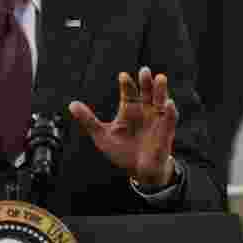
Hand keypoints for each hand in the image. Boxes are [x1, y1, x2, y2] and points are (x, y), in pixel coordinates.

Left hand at [68, 67, 176, 187]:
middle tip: (144, 71)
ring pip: (160, 102)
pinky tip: (169, 103)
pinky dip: (170, 112)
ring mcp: (156, 121)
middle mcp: (144, 111)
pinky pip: (169, 121)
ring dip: (160, 91)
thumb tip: (72, 104)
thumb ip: (88, 120)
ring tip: (160, 78)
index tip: (122, 76)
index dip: (127, 84)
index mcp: (129, 110)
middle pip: (146, 93)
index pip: (128, 93)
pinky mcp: (165, 133)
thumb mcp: (102, 136)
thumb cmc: (122, 151)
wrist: (139, 171)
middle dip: (146, 82)